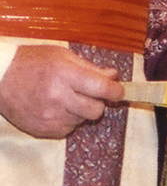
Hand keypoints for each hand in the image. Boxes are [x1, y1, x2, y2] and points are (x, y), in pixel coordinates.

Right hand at [0, 44, 120, 136]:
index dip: (116, 91)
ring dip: (79, 111)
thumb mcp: (61, 56)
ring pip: (82, 120)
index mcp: (64, 75)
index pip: (103, 89)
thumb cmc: (30, 63)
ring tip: (63, 99)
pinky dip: (66, 120)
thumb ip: (89, 67)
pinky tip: (53, 108)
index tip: (117, 91)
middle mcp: (57, 97)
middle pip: (96, 110)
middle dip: (97, 102)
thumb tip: (113, 76)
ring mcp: (49, 116)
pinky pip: (67, 129)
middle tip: (86, 94)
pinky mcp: (42, 129)